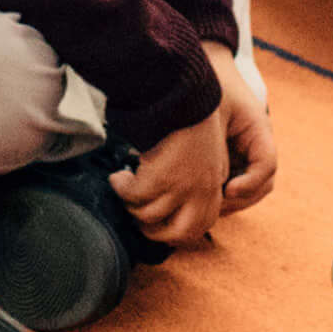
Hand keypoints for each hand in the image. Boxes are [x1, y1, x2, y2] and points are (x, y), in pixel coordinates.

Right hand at [114, 98, 239, 243]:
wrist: (186, 97)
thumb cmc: (191, 123)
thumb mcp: (205, 158)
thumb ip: (197, 183)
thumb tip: (171, 204)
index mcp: (214, 189)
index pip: (198, 228)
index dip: (175, 231)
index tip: (157, 222)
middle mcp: (200, 192)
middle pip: (177, 234)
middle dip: (153, 231)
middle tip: (137, 217)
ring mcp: (181, 187)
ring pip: (148, 215)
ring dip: (131, 206)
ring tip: (124, 188)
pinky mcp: (160, 177)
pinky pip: (134, 196)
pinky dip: (121, 188)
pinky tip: (118, 177)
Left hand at [209, 48, 280, 213]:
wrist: (204, 67)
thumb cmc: (209, 84)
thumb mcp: (210, 107)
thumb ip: (212, 140)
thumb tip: (208, 176)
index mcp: (258, 129)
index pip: (267, 164)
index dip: (251, 182)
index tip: (227, 189)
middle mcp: (257, 145)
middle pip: (261, 185)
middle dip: (239, 199)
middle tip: (211, 205)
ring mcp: (245, 155)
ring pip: (248, 190)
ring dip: (227, 201)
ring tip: (201, 204)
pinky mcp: (229, 160)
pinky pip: (230, 186)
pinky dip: (217, 195)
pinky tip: (194, 196)